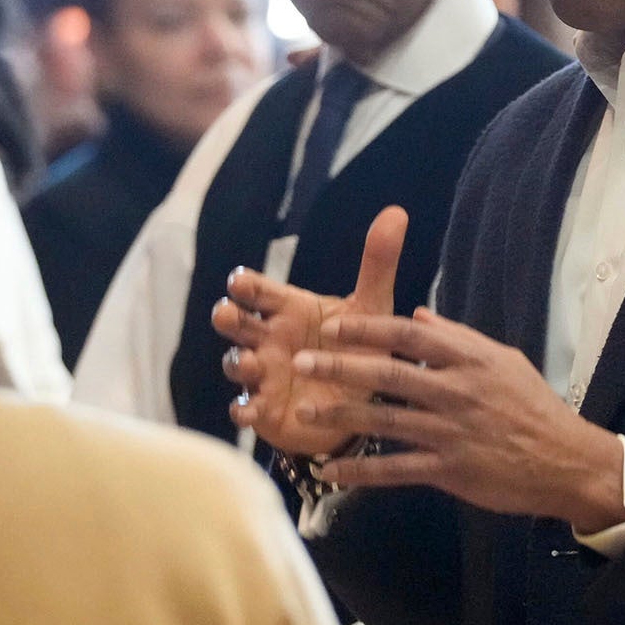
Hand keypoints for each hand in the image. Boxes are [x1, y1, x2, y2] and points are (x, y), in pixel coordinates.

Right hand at [213, 206, 406, 457]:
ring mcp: (262, 374)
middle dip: (227, 316)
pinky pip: (243, 409)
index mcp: (288, 309)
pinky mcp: (264, 408)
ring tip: (250, 364)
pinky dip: (242, 410)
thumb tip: (397, 212)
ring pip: (235, 363)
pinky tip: (248, 413)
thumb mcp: (372, 309)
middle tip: (229, 315)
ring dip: (237, 362)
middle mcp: (267, 338)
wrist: (362, 404)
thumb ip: (377, 265)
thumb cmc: (357, 348)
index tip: (240, 282)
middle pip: (235, 322)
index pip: (257, 290)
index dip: (245, 284)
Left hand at [289, 308, 624, 530]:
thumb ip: (459, 337)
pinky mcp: (450, 470)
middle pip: (388, 374)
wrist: (566, 462)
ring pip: (385, 421)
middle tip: (301, 360)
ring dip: (340, 416)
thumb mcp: (504, 360)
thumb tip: (418, 312)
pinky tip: (330, 471)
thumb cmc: (533, 407)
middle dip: (341, 366)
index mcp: (470, 359)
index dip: (367, 328)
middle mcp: (457, 392)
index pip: (409, 334)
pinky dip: (361, 472)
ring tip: (302, 412)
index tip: (331, 325)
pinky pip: (396, 470)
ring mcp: (452, 432)